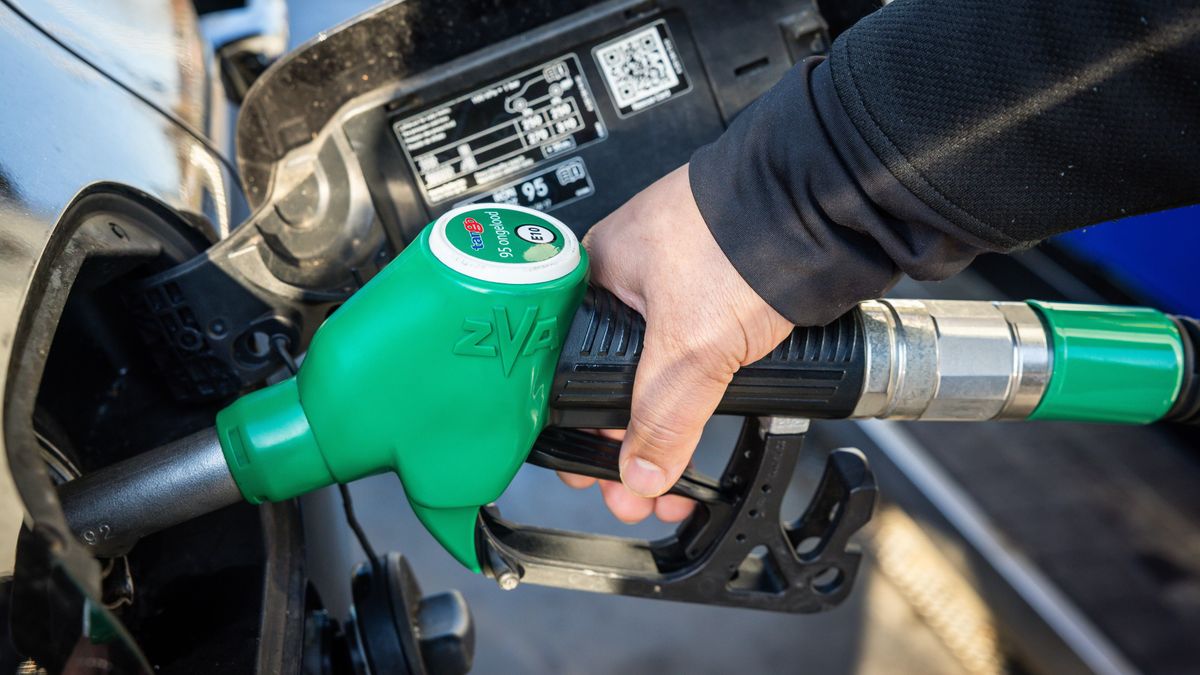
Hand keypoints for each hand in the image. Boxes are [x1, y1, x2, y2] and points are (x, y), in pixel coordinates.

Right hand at [558, 164, 793, 522]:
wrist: (824, 205)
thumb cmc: (745, 232)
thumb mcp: (690, 343)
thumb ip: (661, 415)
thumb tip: (640, 471)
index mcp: (596, 276)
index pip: (565, 367)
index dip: (576, 428)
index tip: (588, 472)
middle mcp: (629, 279)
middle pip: (612, 379)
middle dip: (624, 443)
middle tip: (635, 490)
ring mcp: (677, 286)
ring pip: (656, 374)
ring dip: (662, 427)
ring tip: (670, 475)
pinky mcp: (719, 295)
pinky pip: (693, 359)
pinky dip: (695, 399)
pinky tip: (697, 428)